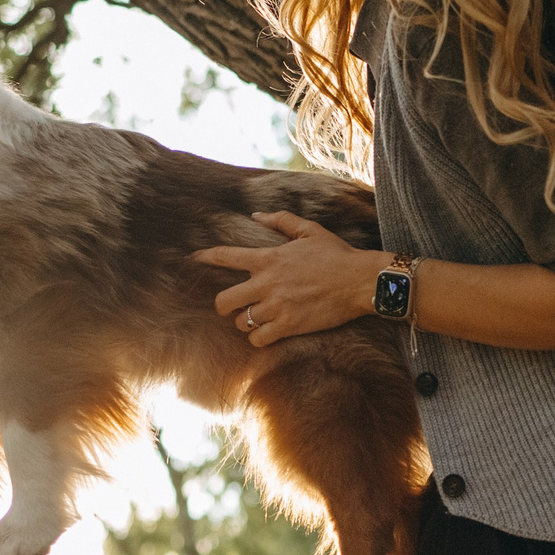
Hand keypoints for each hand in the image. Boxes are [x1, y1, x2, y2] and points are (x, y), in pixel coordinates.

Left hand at [191, 211, 387, 348]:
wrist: (359, 281)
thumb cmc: (336, 254)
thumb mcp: (309, 230)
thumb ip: (280, 220)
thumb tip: (256, 216)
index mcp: (269, 258)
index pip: (226, 256)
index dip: (206, 258)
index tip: (194, 259)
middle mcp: (267, 283)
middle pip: (224, 301)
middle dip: (224, 305)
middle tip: (232, 306)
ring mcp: (276, 306)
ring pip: (241, 322)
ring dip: (245, 322)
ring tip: (256, 319)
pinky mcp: (288, 326)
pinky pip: (258, 339)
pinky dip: (258, 338)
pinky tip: (267, 333)